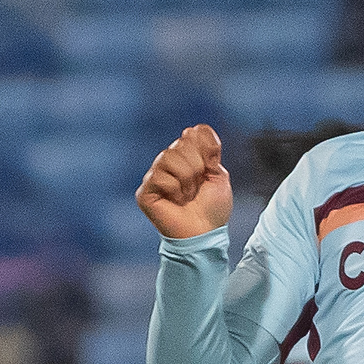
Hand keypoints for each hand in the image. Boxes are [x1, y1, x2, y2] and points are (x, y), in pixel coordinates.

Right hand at [136, 124, 233, 239]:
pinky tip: (176, 202)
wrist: (204, 233)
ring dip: (186, 178)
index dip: (206, 145)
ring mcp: (154, 177)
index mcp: (186, 158)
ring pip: (168, 157)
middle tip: (198, 187)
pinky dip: (174, 189)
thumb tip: (192, 129)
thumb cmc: (212, 209)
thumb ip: (209, 152)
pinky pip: (159, 176)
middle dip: (196, 165)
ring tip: (188, 195)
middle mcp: (168, 164)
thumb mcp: (219, 176)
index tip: (212, 164)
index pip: (192, 133)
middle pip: (181, 143)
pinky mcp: (144, 192)